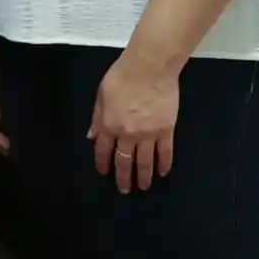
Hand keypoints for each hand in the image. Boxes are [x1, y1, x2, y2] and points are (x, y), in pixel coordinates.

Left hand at [90, 53, 178, 193]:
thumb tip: (92, 137)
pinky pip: (165, 153)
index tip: (104, 173)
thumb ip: (97, 118)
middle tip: (124, 190)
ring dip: (143, 177)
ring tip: (142, 187)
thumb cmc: (121, 77)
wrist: (149, 68)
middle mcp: (128, 134)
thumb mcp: (101, 95)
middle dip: (123, 177)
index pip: (103, 150)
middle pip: (124, 161)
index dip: (103, 163)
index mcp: (109, 125)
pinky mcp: (166, 130)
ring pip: (145, 162)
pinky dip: (164, 164)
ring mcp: (149, 134)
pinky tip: (162, 173)